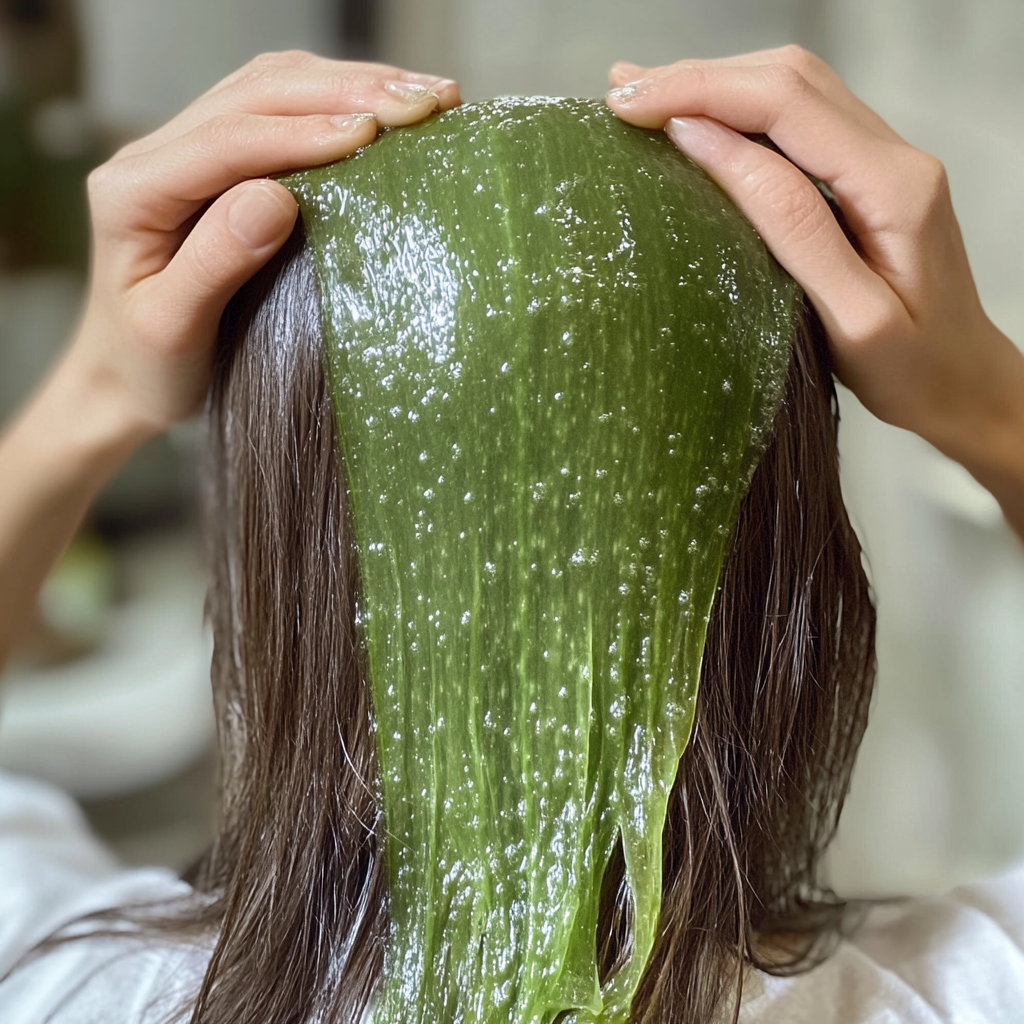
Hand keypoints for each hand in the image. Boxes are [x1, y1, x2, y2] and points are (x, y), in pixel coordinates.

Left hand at [71, 51, 459, 440]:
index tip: (375, 133)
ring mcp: (189, 149)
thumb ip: (215, 263)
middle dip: (348, 90)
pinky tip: (386, 106)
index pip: (229, 140)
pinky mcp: (222, 162)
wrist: (126, 375)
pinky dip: (338, 100)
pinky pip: (281, 109)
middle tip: (427, 100)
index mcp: (135, 189)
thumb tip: (276, 198)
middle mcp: (157, 153)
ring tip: (425, 94)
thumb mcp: (172, 328)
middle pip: (258, 94)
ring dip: (353, 83)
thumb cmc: (149, 364)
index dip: (305, 132)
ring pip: (274, 87)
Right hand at [605, 47, 1023, 500]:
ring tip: (642, 92)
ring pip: (790, 88)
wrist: (965, 383)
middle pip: (786, 79)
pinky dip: (736, 107)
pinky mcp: (866, 174)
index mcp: (893, 186)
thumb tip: (710, 147)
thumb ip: (788, 225)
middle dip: (696, 78)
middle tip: (620, 94)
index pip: (783, 108)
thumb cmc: (913, 370)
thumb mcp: (850, 316)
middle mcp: (894, 154)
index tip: (629, 109)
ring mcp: (883, 158)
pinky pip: (796, 119)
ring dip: (712, 83)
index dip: (700, 96)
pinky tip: (694, 115)